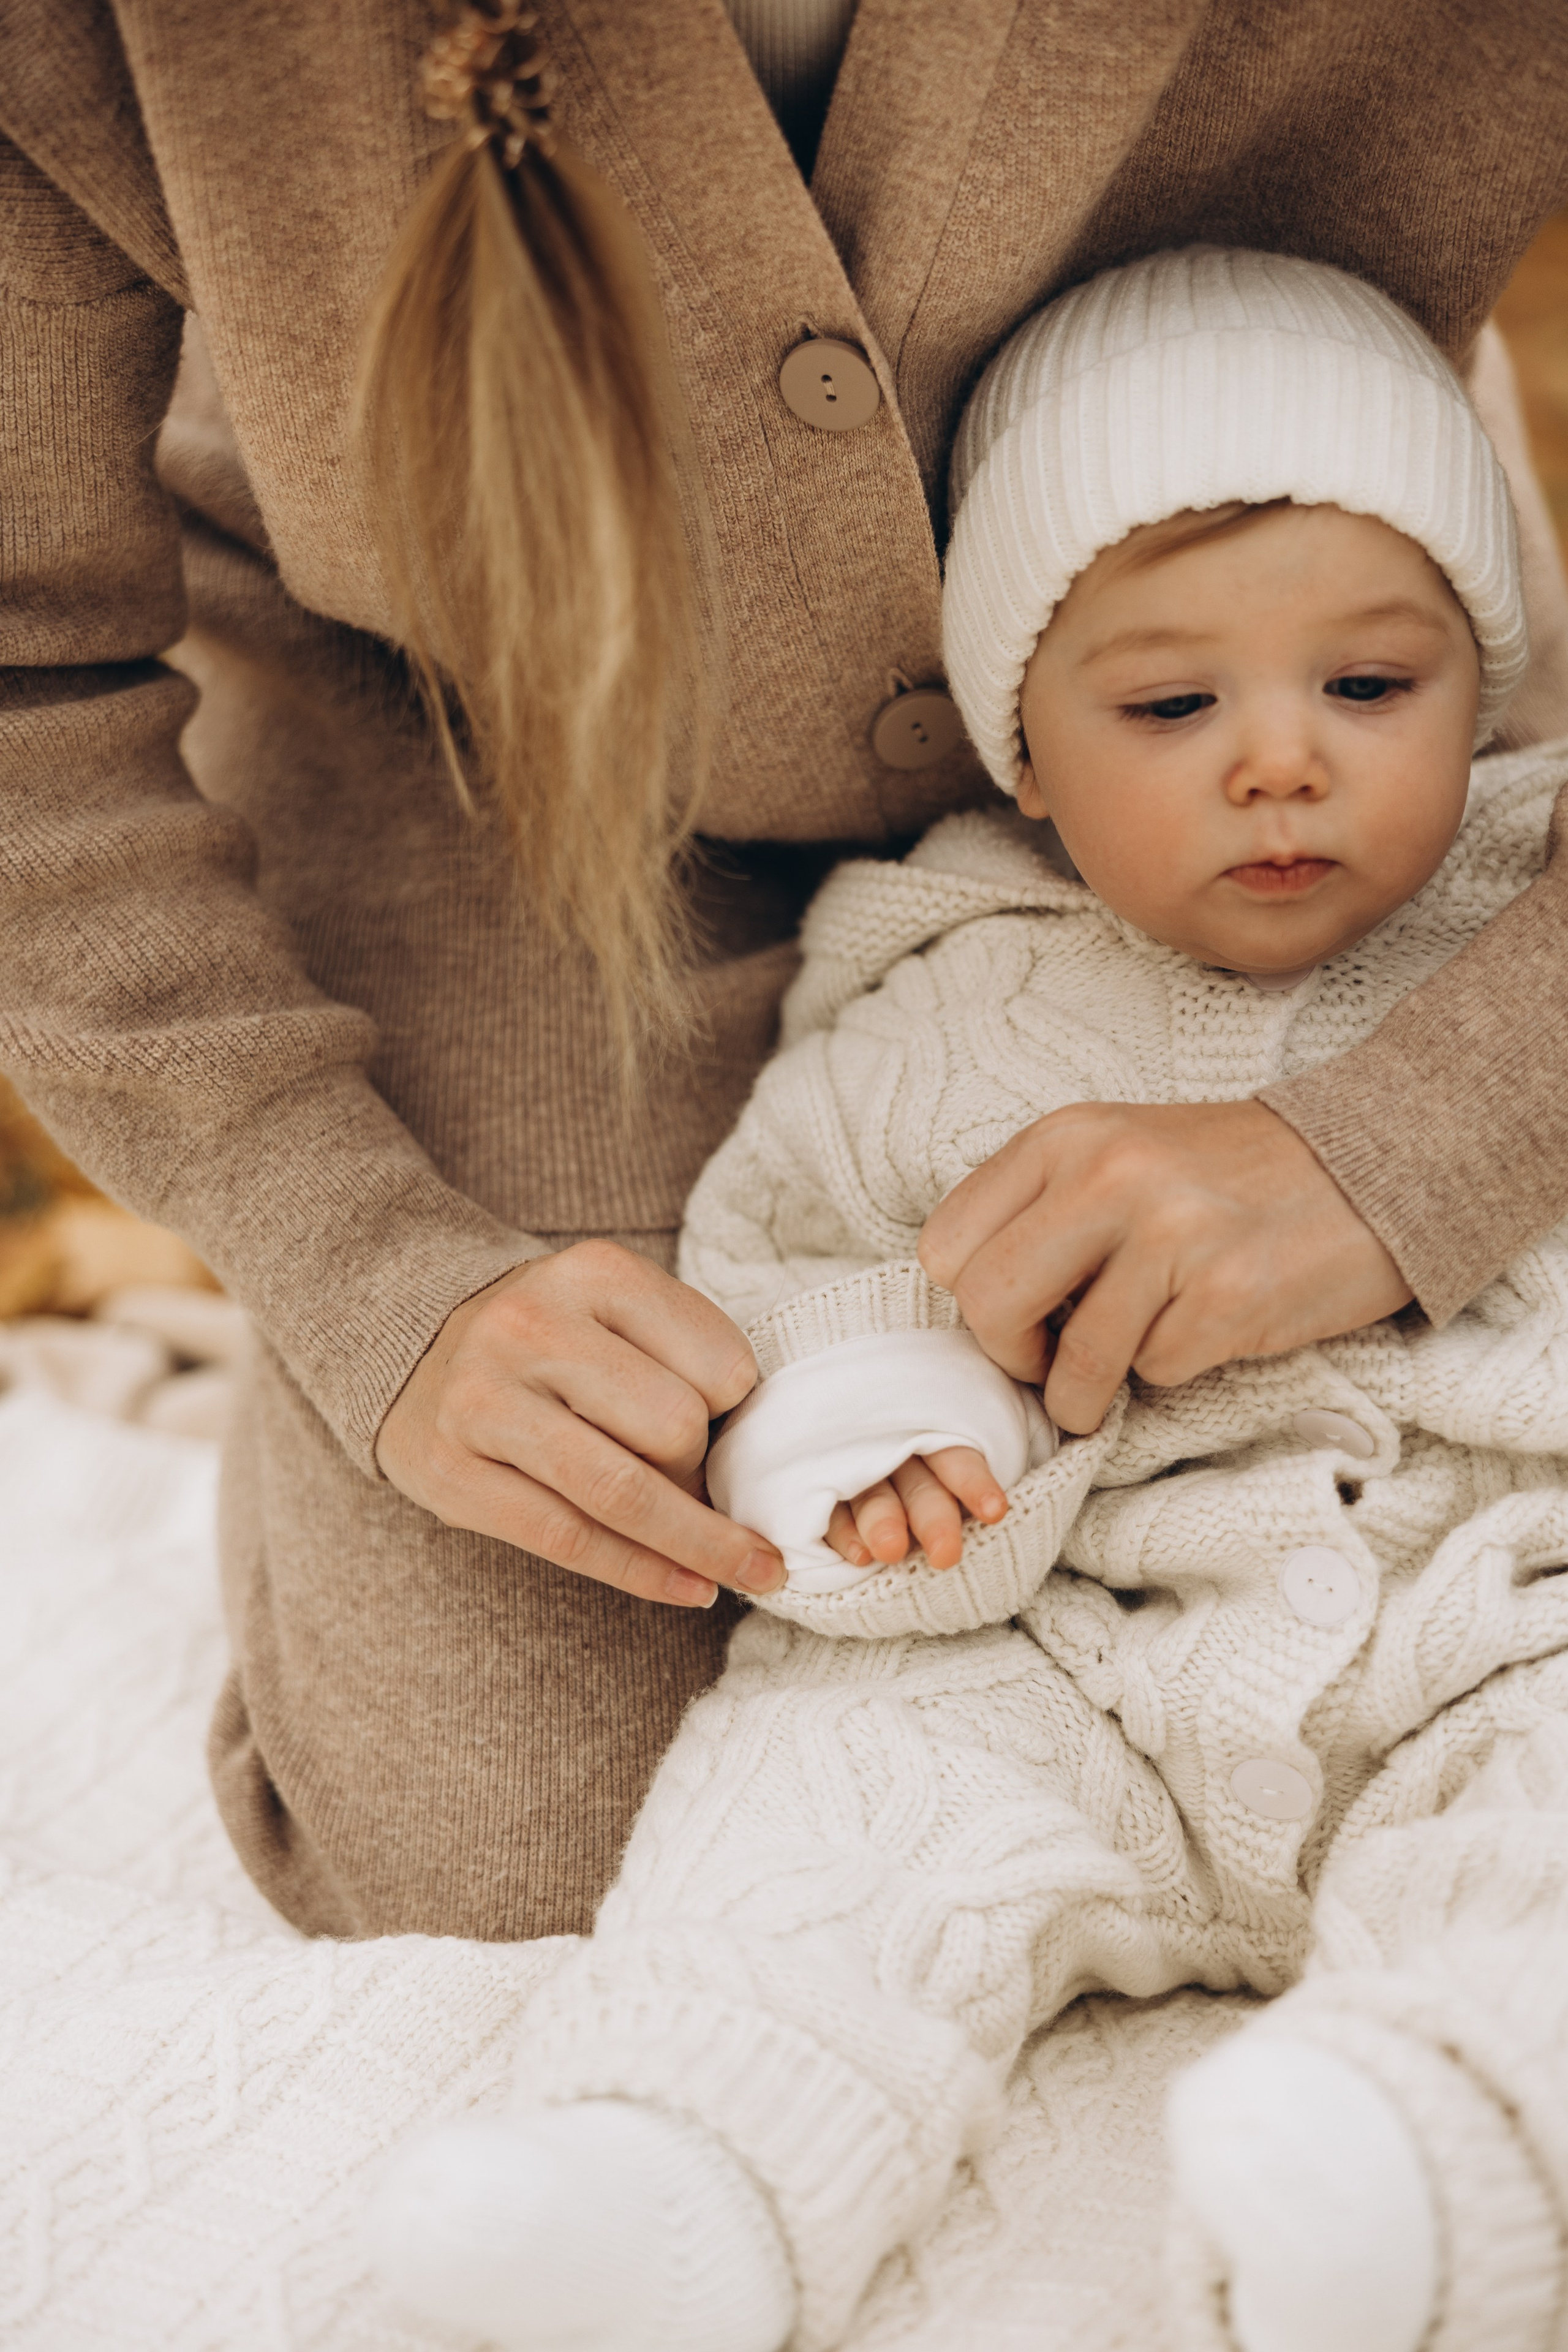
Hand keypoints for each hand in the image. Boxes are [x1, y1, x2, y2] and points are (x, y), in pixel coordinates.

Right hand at [375, 1241, 786, 1606]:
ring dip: (701, 1544)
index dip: (741, 1411)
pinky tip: (691, 1588)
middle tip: (703, 1487)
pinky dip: (644, 1572)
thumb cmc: (551, 1341)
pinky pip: (570, 1539)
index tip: (731, 1433)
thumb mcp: (615, 1311)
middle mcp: (531, 1324)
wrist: (416, 1347)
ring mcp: (483, 1398)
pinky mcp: (452, 1473)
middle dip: (705, 1471)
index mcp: (593, 1272)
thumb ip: (679, 1360)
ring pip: (622, 1490)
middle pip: (673, 1423)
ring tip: (749, 1572)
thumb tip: (754, 1464)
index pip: (720, 1361)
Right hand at [825, 1447, 1006, 1570]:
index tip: (995, 1511)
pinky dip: (844, 1532)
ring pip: (871, 1495)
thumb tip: (999, 1509)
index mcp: (929, 1441)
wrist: (820, 1428)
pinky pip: (830, 1512)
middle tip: (946, 1554)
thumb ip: (966, 1473)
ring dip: (882, 1521)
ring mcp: (855, 1475)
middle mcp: (894, 1455)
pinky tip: (859, 1557)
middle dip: (932, 1517)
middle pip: (918, 1485)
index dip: (973, 1482)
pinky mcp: (821, 1493)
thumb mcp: (946, 1455)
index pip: (955, 1458)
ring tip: (891, 1552)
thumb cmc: (920, 1466)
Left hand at [919, 1100, 1410, 1435]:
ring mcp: (1169, 1236)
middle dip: (1013, 1356)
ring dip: (1089, 1392)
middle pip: (987, 1305)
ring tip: (1123, 1371)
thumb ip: (1044, 1212)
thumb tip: (978, 1304)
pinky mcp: (1226, 1296)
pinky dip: (1172, 1371)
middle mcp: (1107, 1176)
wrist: (1373, 1160)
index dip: (972, 1295)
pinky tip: (1204, 1329)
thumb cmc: (1231, 1174)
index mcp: (1066, 1138)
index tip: (1020, 1309)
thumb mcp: (1119, 1154)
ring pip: (1072, 1365)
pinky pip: (1156, 1374)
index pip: (945, 1243)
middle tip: (1053, 1360)